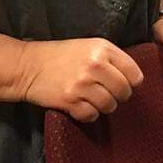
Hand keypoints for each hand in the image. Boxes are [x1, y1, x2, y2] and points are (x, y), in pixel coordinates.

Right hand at [13, 38, 142, 121]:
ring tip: (93, 99)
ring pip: (109, 106)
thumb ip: (110, 59)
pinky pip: (91, 115)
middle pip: (124, 92)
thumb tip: (132, 79)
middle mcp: (95, 65)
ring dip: (103, 106)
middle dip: (119, 96)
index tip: (124, 84)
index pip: (134, 73)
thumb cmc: (60, 56)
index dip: (131, 82)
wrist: (28, 65)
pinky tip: (80, 105)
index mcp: (102, 48)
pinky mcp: (70, 100)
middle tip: (108, 94)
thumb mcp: (88, 46)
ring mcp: (82, 84)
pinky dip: (88, 114)